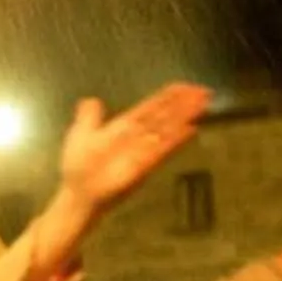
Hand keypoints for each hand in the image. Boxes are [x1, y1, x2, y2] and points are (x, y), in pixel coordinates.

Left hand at [57, 84, 211, 212]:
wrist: (77, 194)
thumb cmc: (79, 167)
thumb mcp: (81, 133)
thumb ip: (89, 116)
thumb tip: (92, 100)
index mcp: (125, 127)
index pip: (151, 107)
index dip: (169, 96)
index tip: (186, 87)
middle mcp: (137, 136)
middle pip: (164, 115)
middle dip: (183, 103)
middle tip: (204, 92)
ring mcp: (142, 150)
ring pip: (167, 128)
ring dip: (185, 115)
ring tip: (202, 104)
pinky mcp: (142, 165)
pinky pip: (161, 149)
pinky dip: (175, 139)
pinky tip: (190, 129)